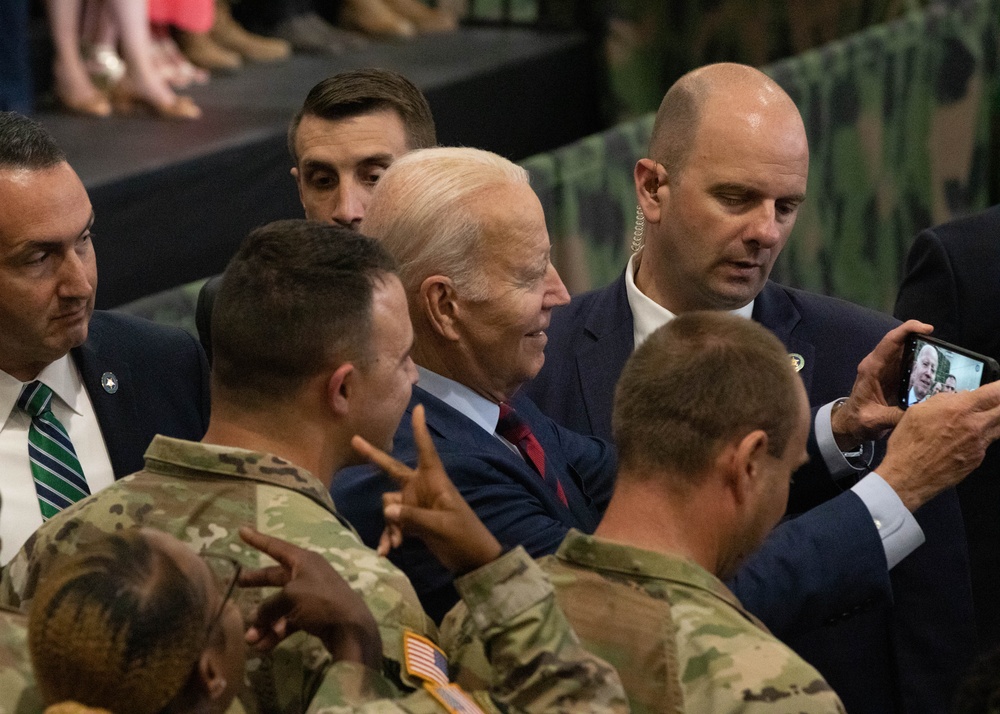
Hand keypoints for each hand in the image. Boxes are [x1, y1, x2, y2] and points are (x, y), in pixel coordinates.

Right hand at [237, 526, 381, 668]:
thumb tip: (256, 618)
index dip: (257, 540)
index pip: (275, 547)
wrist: (350, 628)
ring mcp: (311, 596)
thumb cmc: (320, 601)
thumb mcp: (290, 597)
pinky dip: (277, 632)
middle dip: (257, 582)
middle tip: (236, 584)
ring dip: (264, 622)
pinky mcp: (314, 615)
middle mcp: (307, 574)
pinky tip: (264, 646)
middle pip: (275, 576)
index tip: (242, 531)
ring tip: (251, 639)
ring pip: (280, 605)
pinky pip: (289, 620)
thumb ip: (268, 606)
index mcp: (303, 561)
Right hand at [351, 404, 502, 574]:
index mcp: (434, 481)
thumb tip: (387, 510)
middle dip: (374, 457)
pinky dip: (389, 536)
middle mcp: (421, 488)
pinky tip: (385, 552)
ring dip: (390, 524)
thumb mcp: (441, 526)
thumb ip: (413, 517)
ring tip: (395, 543)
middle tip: (355, 440)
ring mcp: (415, 505)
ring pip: (389, 505)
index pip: (426, 450)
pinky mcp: (412, 523)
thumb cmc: (464, 536)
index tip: (419, 407)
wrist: (473, 560)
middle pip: (393, 469)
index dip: (420, 430)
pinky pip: (393, 524)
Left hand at [831, 320, 933, 449]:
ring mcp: (887, 370)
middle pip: (901, 343)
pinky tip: (938, 372)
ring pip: (907, 353)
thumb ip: (894, 416)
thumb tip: (919, 413)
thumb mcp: (874, 420)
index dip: (907, 330)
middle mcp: (879, 364)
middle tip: (944, 347)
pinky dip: (923, 365)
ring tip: (946, 359)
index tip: (928, 329)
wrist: (851, 425)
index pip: (890, 342)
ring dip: (925, 352)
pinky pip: (910, 364)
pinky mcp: (894, 377)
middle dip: (921, 339)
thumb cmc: (857, 421)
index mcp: (871, 368)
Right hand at [876, 380, 999, 510]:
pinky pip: (987, 441)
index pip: (995, 392)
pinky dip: (981, 436)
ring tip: (978, 418)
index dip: (999, 387)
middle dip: (999, 402)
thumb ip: (942, 401)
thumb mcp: (917, 411)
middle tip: (993, 400)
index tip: (997, 387)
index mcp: (959, 409)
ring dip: (994, 418)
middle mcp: (974, 426)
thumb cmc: (908, 446)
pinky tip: (963, 438)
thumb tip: (956, 397)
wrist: (907, 477)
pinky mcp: (977, 459)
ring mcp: (980, 444)